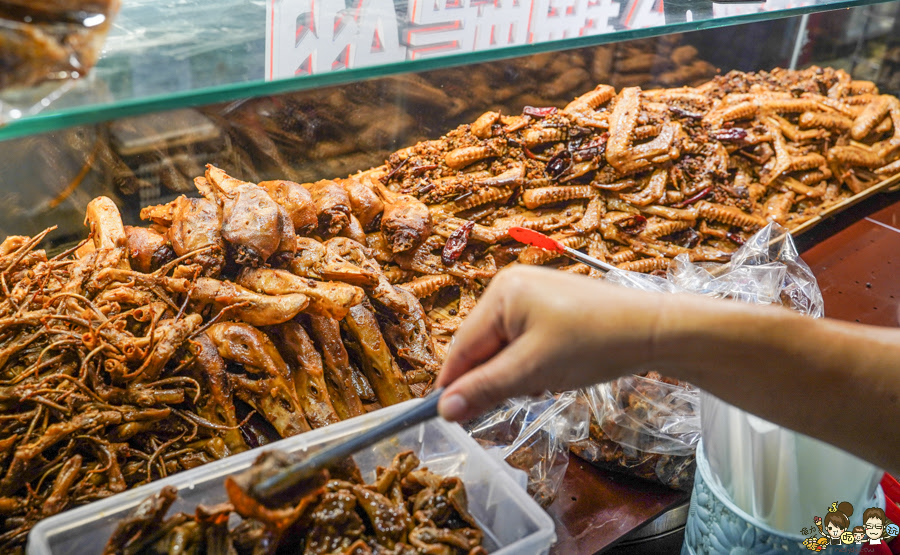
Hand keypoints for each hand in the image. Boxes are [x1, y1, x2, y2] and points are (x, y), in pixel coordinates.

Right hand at [436, 265, 670, 420]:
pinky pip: (525, 341)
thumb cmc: (593, 343)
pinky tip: (558, 368)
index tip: (445, 417)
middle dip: (497, 377)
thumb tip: (444, 410)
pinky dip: (534, 362)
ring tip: (549, 378)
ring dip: (517, 373)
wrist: (654, 330)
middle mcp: (511, 286)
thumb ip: (485, 389)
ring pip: (504, 348)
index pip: (462, 347)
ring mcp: (533, 293)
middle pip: (482, 347)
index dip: (453, 384)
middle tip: (524, 393)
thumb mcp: (532, 371)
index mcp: (500, 292)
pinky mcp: (552, 305)